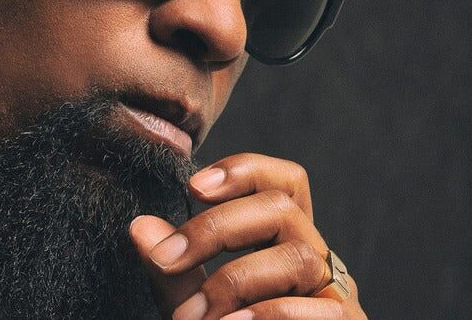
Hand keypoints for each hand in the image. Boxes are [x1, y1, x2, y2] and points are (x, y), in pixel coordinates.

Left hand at [129, 153, 366, 318]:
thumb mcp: (190, 307)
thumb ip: (171, 270)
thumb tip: (139, 226)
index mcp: (283, 243)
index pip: (283, 182)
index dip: (244, 170)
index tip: (191, 187)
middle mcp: (315, 262)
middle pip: (281, 208)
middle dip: (215, 227)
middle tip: (166, 258)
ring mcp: (336, 297)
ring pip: (298, 256)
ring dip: (234, 281)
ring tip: (192, 317)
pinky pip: (318, 311)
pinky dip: (266, 315)